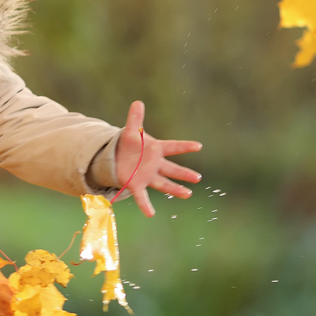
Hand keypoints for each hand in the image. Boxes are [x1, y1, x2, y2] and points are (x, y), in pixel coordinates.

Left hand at [114, 100, 201, 216]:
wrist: (117, 157)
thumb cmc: (129, 144)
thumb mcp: (130, 131)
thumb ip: (135, 118)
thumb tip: (137, 102)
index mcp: (156, 149)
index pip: (173, 147)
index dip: (185, 146)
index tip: (198, 146)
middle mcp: (155, 164)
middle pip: (172, 169)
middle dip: (184, 173)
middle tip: (197, 178)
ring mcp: (148, 176)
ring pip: (164, 184)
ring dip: (175, 189)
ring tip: (188, 194)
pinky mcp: (137, 185)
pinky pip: (142, 196)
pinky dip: (146, 205)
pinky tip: (151, 214)